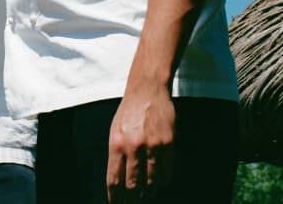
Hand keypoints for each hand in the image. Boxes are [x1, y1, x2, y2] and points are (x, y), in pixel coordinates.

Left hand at [106, 86, 174, 201]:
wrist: (147, 89)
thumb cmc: (129, 111)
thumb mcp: (115, 130)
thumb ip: (117, 155)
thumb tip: (118, 182)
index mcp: (116, 143)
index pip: (114, 180)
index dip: (116, 197)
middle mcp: (133, 146)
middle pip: (133, 186)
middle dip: (133, 199)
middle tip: (134, 203)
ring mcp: (152, 146)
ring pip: (152, 183)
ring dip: (150, 192)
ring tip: (148, 195)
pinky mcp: (168, 143)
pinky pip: (167, 172)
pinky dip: (163, 181)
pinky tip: (160, 182)